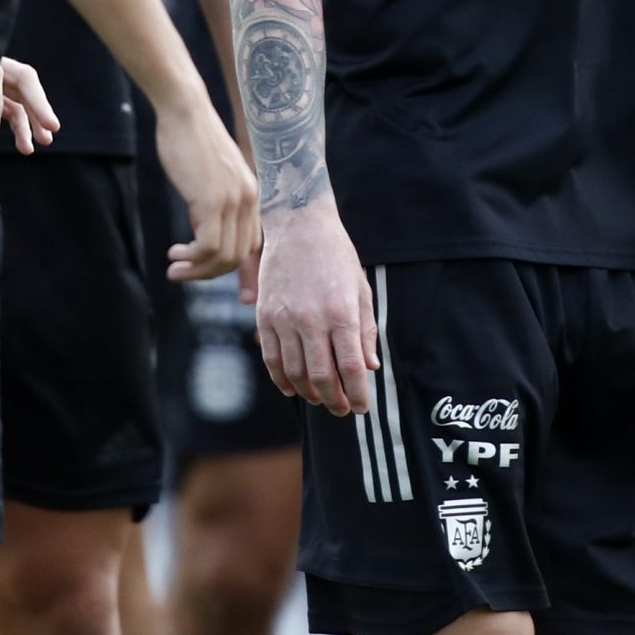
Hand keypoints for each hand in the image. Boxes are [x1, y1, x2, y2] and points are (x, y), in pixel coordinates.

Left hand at [0, 57, 58, 153]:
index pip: (27, 80)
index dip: (41, 103)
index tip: (53, 126)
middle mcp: (0, 71)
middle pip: (26, 94)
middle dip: (38, 117)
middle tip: (47, 139)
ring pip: (16, 106)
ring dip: (23, 129)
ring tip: (27, 150)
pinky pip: (4, 110)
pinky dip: (8, 123)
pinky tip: (10, 135)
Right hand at [154, 92, 258, 283]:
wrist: (184, 109)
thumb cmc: (189, 138)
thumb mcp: (209, 175)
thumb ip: (213, 202)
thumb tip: (201, 233)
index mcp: (251, 193)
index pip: (251, 244)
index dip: (232, 265)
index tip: (212, 273)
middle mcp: (248, 200)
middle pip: (238, 256)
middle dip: (209, 273)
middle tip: (181, 273)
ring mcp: (233, 201)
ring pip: (224, 257)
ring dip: (197, 270)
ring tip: (174, 268)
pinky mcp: (213, 200)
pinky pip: (208, 247)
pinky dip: (191, 258)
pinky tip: (174, 253)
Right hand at [255, 204, 376, 414]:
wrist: (298, 225)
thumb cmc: (336, 256)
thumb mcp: (360, 289)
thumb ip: (365, 330)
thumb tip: (369, 367)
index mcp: (341, 312)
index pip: (350, 367)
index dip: (357, 394)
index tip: (362, 407)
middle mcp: (311, 319)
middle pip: (322, 377)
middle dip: (335, 401)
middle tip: (343, 409)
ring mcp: (284, 318)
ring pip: (295, 373)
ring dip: (309, 394)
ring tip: (321, 399)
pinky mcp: (265, 316)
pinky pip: (271, 358)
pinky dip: (282, 379)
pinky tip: (293, 387)